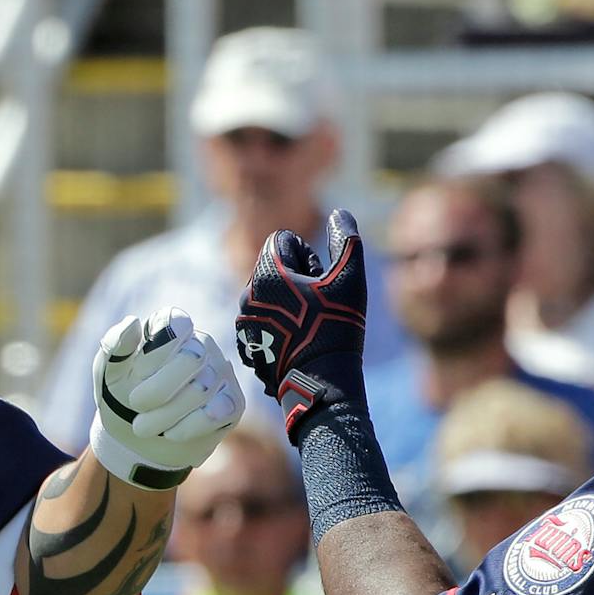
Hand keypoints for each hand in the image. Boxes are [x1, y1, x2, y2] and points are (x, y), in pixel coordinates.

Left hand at [88, 307, 243, 488]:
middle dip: (158, 388)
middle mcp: (201, 345)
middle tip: (135, 405)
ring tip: (142, 427)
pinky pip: (216, 413)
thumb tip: (134, 322)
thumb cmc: (122, 397)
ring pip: (202, 389)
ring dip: (166, 414)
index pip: (175, 324)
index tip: (137, 374)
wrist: (135, 441)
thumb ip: (116, 345)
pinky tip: (171, 433)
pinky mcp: (232, 404)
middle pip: (192, 358)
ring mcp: (220, 373)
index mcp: (171, 328)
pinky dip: (188, 427)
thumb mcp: (108, 372)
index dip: (154, 353)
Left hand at [235, 208, 368, 439]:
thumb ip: (346, 240)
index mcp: (267, 273)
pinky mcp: (246, 342)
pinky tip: (297, 340)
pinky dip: (278, 323)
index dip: (307, 255)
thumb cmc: (336, 328)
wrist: (320, 382)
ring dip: (288, 301)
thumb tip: (341, 212)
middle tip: (317, 304)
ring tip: (308, 324)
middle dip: (297, 278)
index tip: (320, 280)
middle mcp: (248, 293)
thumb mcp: (349, 278)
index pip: (283, 240)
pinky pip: (262, 318)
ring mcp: (244, 321)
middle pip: (274, 267)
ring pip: (268, 294)